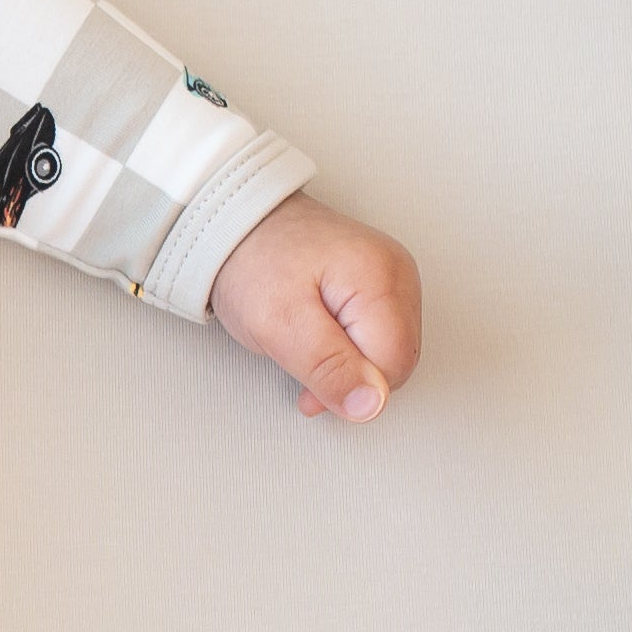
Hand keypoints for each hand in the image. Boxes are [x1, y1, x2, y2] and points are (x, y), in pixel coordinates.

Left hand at [209, 194, 422, 422]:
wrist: (233, 225)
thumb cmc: (251, 263)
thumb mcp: (279, 324)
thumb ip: (328, 368)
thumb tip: (371, 407)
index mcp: (381, 280)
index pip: (395, 366)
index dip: (353, 387)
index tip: (311, 381)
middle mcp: (398, 274)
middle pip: (396, 360)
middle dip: (350, 377)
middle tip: (300, 360)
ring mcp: (391, 276)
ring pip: (386, 351)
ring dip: (347, 364)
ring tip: (305, 341)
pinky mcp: (378, 282)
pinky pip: (376, 333)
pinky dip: (347, 347)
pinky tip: (319, 336)